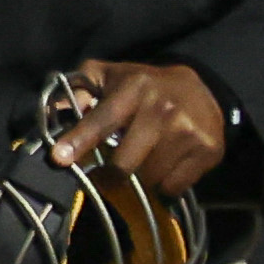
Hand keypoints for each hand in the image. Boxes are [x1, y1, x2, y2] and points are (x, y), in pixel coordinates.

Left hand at [51, 59, 229, 197]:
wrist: (204, 88)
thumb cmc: (145, 86)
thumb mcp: (109, 76)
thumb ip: (81, 88)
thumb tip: (56, 111)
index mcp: (135, 88)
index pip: (102, 120)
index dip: (79, 141)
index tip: (59, 158)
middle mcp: (163, 109)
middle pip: (124, 163)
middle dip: (109, 175)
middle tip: (105, 175)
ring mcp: (188, 131)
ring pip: (149, 179)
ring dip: (140, 179)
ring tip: (142, 161)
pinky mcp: (208, 150)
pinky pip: (174, 186)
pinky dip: (165, 184)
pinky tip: (165, 165)